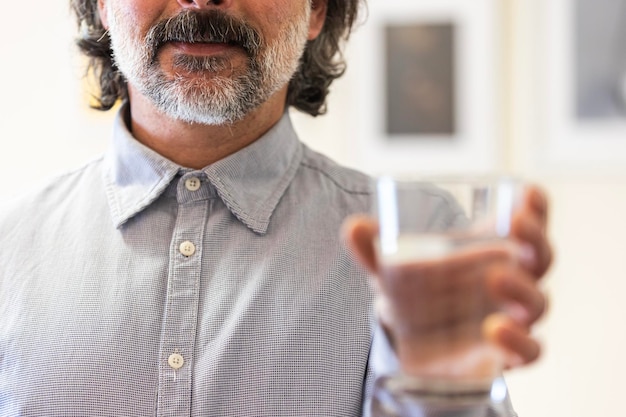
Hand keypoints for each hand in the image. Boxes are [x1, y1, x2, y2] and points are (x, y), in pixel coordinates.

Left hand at [343, 185, 551, 370]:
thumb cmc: (413, 289)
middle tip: (518, 223)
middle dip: (535, 237)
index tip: (530, 192)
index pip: (526, 220)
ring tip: (495, 278)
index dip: (536, 206)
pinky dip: (520, 341)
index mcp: (490, 246)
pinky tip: (496, 330)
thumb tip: (354, 227)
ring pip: (537, 301)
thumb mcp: (391, 264)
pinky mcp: (506, 352)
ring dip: (522, 288)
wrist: (409, 339)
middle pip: (540, 256)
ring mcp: (512, 315)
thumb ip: (373, 247)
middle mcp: (511, 277)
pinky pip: (530, 350)